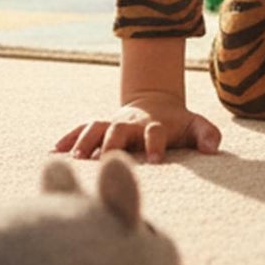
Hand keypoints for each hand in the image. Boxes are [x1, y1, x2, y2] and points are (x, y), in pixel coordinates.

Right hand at [54, 91, 222, 162]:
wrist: (155, 103)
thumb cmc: (177, 123)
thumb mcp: (196, 125)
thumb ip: (207, 134)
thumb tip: (212, 150)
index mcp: (154, 124)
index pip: (155, 132)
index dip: (155, 145)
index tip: (155, 162)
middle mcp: (130, 123)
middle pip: (119, 129)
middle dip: (112, 144)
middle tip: (106, 161)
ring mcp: (112, 123)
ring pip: (95, 127)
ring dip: (84, 142)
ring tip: (74, 160)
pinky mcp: (100, 126)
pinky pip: (79, 129)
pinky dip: (66, 139)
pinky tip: (52, 153)